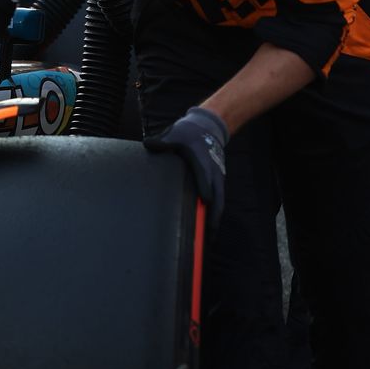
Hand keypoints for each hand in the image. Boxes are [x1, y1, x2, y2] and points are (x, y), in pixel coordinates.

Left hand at [144, 106, 227, 226]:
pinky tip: (209, 228)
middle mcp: (213, 172)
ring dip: (215, 219)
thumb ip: (163, 141)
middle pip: (217, 195)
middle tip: (208, 234)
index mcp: (202, 161)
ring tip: (209, 239)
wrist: (208, 129)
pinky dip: (215, 214)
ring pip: (220, 201)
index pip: (204, 176)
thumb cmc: (189, 133)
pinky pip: (218, 200)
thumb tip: (149, 144)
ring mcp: (218, 178)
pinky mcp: (218, 182)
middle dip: (214, 214)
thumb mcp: (175, 133)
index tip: (204, 200)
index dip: (205, 188)